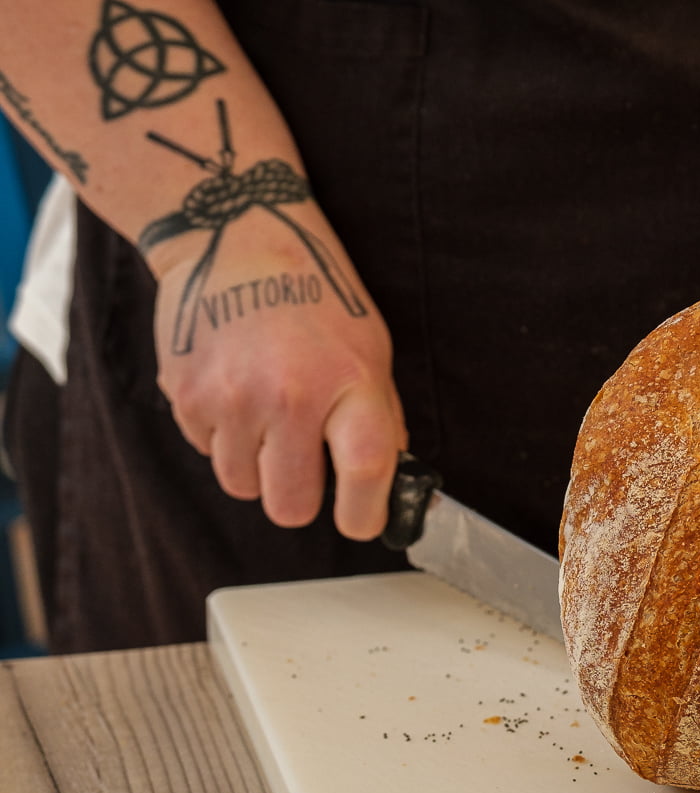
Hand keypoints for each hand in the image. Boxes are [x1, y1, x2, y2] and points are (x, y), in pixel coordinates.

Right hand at [148, 208, 404, 539]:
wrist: (234, 235)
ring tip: (267, 415)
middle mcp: (289, 396)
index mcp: (349, 382)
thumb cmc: (314, 293)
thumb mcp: (369, 347)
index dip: (366, 514)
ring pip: (243, 486)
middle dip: (300, 497)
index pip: (366, 472)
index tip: (363, 521)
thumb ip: (379, 418)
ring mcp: (231, 398)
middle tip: (305, 466)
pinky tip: (235, 389)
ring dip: (257, 466)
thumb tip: (386, 483)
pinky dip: (222, 435)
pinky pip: (207, 451)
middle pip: (291, 506)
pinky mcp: (185, 396)